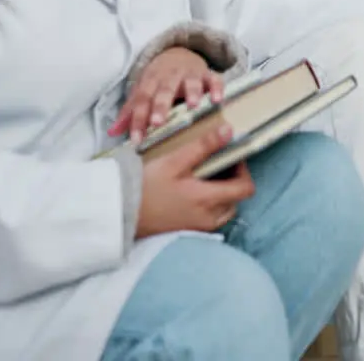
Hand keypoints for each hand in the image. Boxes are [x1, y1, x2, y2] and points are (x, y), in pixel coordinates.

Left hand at [111, 47, 222, 144]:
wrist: (178, 54)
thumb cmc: (158, 80)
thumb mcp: (142, 92)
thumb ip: (130, 112)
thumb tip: (112, 133)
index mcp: (150, 82)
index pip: (141, 101)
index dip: (137, 120)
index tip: (136, 140)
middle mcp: (169, 77)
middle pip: (163, 91)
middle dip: (161, 106)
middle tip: (158, 122)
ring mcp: (189, 74)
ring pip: (189, 83)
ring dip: (191, 93)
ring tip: (192, 106)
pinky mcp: (208, 74)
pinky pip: (214, 79)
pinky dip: (216, 88)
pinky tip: (217, 100)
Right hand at [135, 123, 255, 238]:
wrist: (118, 212)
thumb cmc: (145, 186)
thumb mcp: (174, 161)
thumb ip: (204, 146)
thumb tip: (229, 131)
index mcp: (209, 200)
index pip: (246, 188)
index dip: (243, 171)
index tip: (231, 157)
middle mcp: (208, 218)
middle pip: (236, 199)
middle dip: (232, 181)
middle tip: (216, 164)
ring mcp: (197, 227)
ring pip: (224, 210)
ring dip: (221, 193)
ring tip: (202, 176)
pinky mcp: (186, 231)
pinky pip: (209, 218)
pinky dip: (208, 204)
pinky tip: (190, 191)